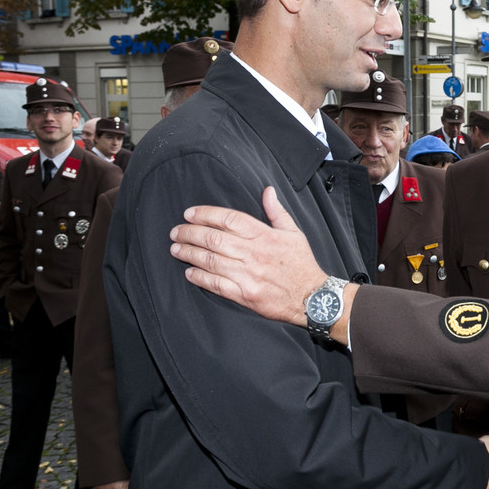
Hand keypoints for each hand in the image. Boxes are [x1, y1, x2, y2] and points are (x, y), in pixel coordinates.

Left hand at [169, 186, 328, 327]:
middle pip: (214, 239)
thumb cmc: (302, 264)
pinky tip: (190, 273)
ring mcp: (248, 275)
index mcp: (264, 235)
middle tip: (176, 232)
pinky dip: (200, 278)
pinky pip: (216, 285)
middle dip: (189, 233)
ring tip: (176, 249)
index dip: (205, 214)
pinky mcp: (245, 294)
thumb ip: (277, 212)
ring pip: (211, 261)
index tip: (189, 214)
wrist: (313, 297)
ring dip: (189, 254)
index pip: (228, 219)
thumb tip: (267, 191)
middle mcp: (254, 253)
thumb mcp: (294, 233)